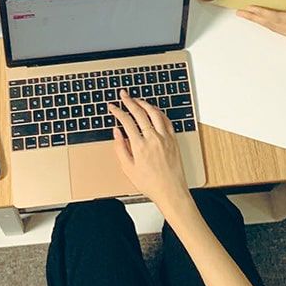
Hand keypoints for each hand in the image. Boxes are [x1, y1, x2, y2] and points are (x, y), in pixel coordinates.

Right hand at [108, 91, 189, 212]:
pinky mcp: (173, 139)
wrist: (171, 191)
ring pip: (154, 113)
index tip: (112, 107)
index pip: (126, 121)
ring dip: (144, 103)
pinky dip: (159, 112)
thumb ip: (120, 148)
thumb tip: (116, 132)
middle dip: (129, 101)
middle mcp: (153, 138)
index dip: (117, 111)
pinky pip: (166, 120)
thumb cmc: (150, 183)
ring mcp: (165, 137)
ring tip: (137, 100)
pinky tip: (154, 110)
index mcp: (140, 146)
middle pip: (139, 112)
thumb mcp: (128, 169)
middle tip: (123, 95)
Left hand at [238, 0, 285, 66]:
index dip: (260, 12)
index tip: (247, 8)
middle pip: (271, 25)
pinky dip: (273, 26)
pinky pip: (284, 33)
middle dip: (254, 18)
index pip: (275, 17)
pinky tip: (272, 23)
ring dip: (262, 22)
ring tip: (251, 16)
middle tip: (240, 13)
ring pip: (276, 30)